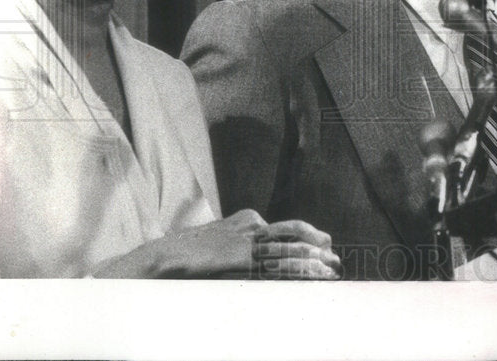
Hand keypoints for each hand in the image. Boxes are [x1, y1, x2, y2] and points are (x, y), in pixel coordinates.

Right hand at [92, 209, 340, 279]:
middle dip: (317, 246)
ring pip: (289, 247)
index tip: (324, 248)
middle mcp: (251, 225)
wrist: (162, 257)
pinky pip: (277, 262)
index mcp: (245, 220)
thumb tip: (258, 263)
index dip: (307, 238)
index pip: (283, 229)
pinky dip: (298, 268)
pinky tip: (311, 275)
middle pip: (293, 233)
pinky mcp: (243, 256)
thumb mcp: (217, 249)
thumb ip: (240, 252)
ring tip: (331, 270)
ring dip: (313, 259)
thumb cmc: (186, 257)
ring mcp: (247, 239)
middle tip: (335, 260)